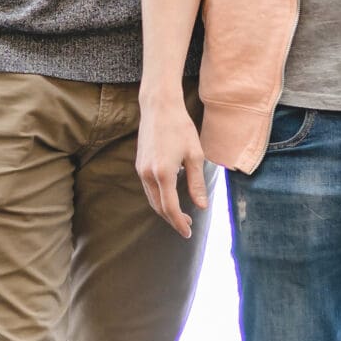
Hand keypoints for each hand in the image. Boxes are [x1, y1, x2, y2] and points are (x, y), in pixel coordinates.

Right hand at [134, 90, 209, 237]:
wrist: (159, 107)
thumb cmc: (180, 128)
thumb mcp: (195, 155)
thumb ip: (197, 183)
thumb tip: (201, 206)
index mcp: (163, 173)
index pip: (170, 208)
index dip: (179, 223)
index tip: (188, 232)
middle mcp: (148, 174)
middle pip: (158, 207)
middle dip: (172, 219)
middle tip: (188, 225)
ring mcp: (141, 169)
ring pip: (151, 199)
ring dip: (165, 210)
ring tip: (181, 214)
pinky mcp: (139, 164)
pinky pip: (148, 189)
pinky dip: (159, 198)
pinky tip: (170, 197)